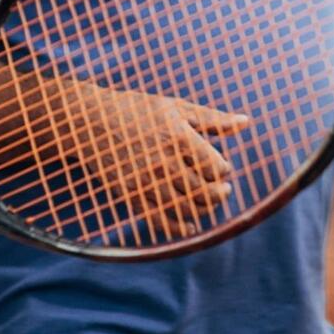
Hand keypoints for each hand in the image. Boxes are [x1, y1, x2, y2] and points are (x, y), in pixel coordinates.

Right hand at [0, 68, 246, 237]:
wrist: (87, 120)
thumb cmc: (134, 109)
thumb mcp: (173, 106)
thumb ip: (211, 118)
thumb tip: (246, 121)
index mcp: (177, 135)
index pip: (217, 167)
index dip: (223, 170)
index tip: (219, 169)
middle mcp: (163, 160)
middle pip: (206, 191)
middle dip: (219, 193)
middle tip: (220, 190)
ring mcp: (146, 180)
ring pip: (189, 208)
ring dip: (204, 210)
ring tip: (205, 202)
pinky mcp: (131, 195)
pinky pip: (163, 221)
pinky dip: (181, 227)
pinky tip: (189, 224)